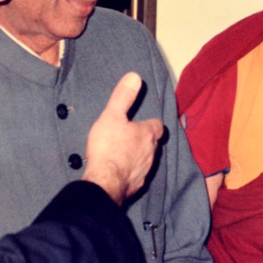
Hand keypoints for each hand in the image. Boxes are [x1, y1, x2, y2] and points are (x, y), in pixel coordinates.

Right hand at [83, 72, 163, 204]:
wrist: (105, 182)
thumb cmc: (108, 147)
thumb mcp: (112, 116)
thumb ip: (123, 97)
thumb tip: (135, 76)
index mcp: (147, 134)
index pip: (158, 126)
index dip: (151, 123)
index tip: (142, 122)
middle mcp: (151, 153)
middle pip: (153, 143)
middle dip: (144, 140)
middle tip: (130, 136)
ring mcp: (145, 170)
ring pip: (146, 160)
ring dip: (137, 156)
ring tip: (123, 153)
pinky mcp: (136, 185)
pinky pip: (137, 176)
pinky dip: (130, 172)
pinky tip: (119, 171)